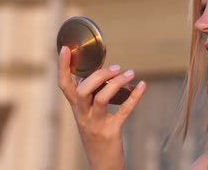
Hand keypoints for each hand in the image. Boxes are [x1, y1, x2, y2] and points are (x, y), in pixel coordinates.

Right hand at [57, 46, 146, 169]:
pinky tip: (143, 86)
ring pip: (101, 99)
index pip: (64, 86)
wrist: (103, 166)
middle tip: (115, 67)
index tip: (66, 48)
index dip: (63, 67)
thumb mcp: (88, 118)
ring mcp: (96, 125)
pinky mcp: (111, 132)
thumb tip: (90, 77)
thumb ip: (88, 100)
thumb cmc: (98, 138)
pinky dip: (134, 97)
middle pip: (82, 90)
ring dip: (117, 83)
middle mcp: (83, 116)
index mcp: (77, 110)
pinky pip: (123, 111)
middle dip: (98, 75)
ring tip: (130, 73)